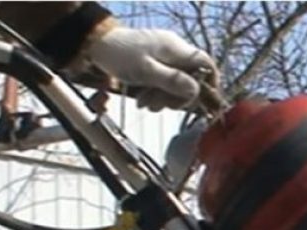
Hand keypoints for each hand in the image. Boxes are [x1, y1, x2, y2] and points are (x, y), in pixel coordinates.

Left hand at [86, 27, 216, 110]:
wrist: (96, 45)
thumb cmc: (119, 55)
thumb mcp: (145, 70)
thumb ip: (172, 80)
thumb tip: (196, 90)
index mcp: (176, 49)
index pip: (207, 64)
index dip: (210, 83)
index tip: (203, 101)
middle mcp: (175, 52)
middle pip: (192, 79)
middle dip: (178, 97)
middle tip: (161, 106)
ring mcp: (165, 58)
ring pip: (177, 84)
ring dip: (164, 98)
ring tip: (146, 104)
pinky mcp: (156, 65)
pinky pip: (164, 83)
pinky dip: (156, 94)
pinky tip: (143, 100)